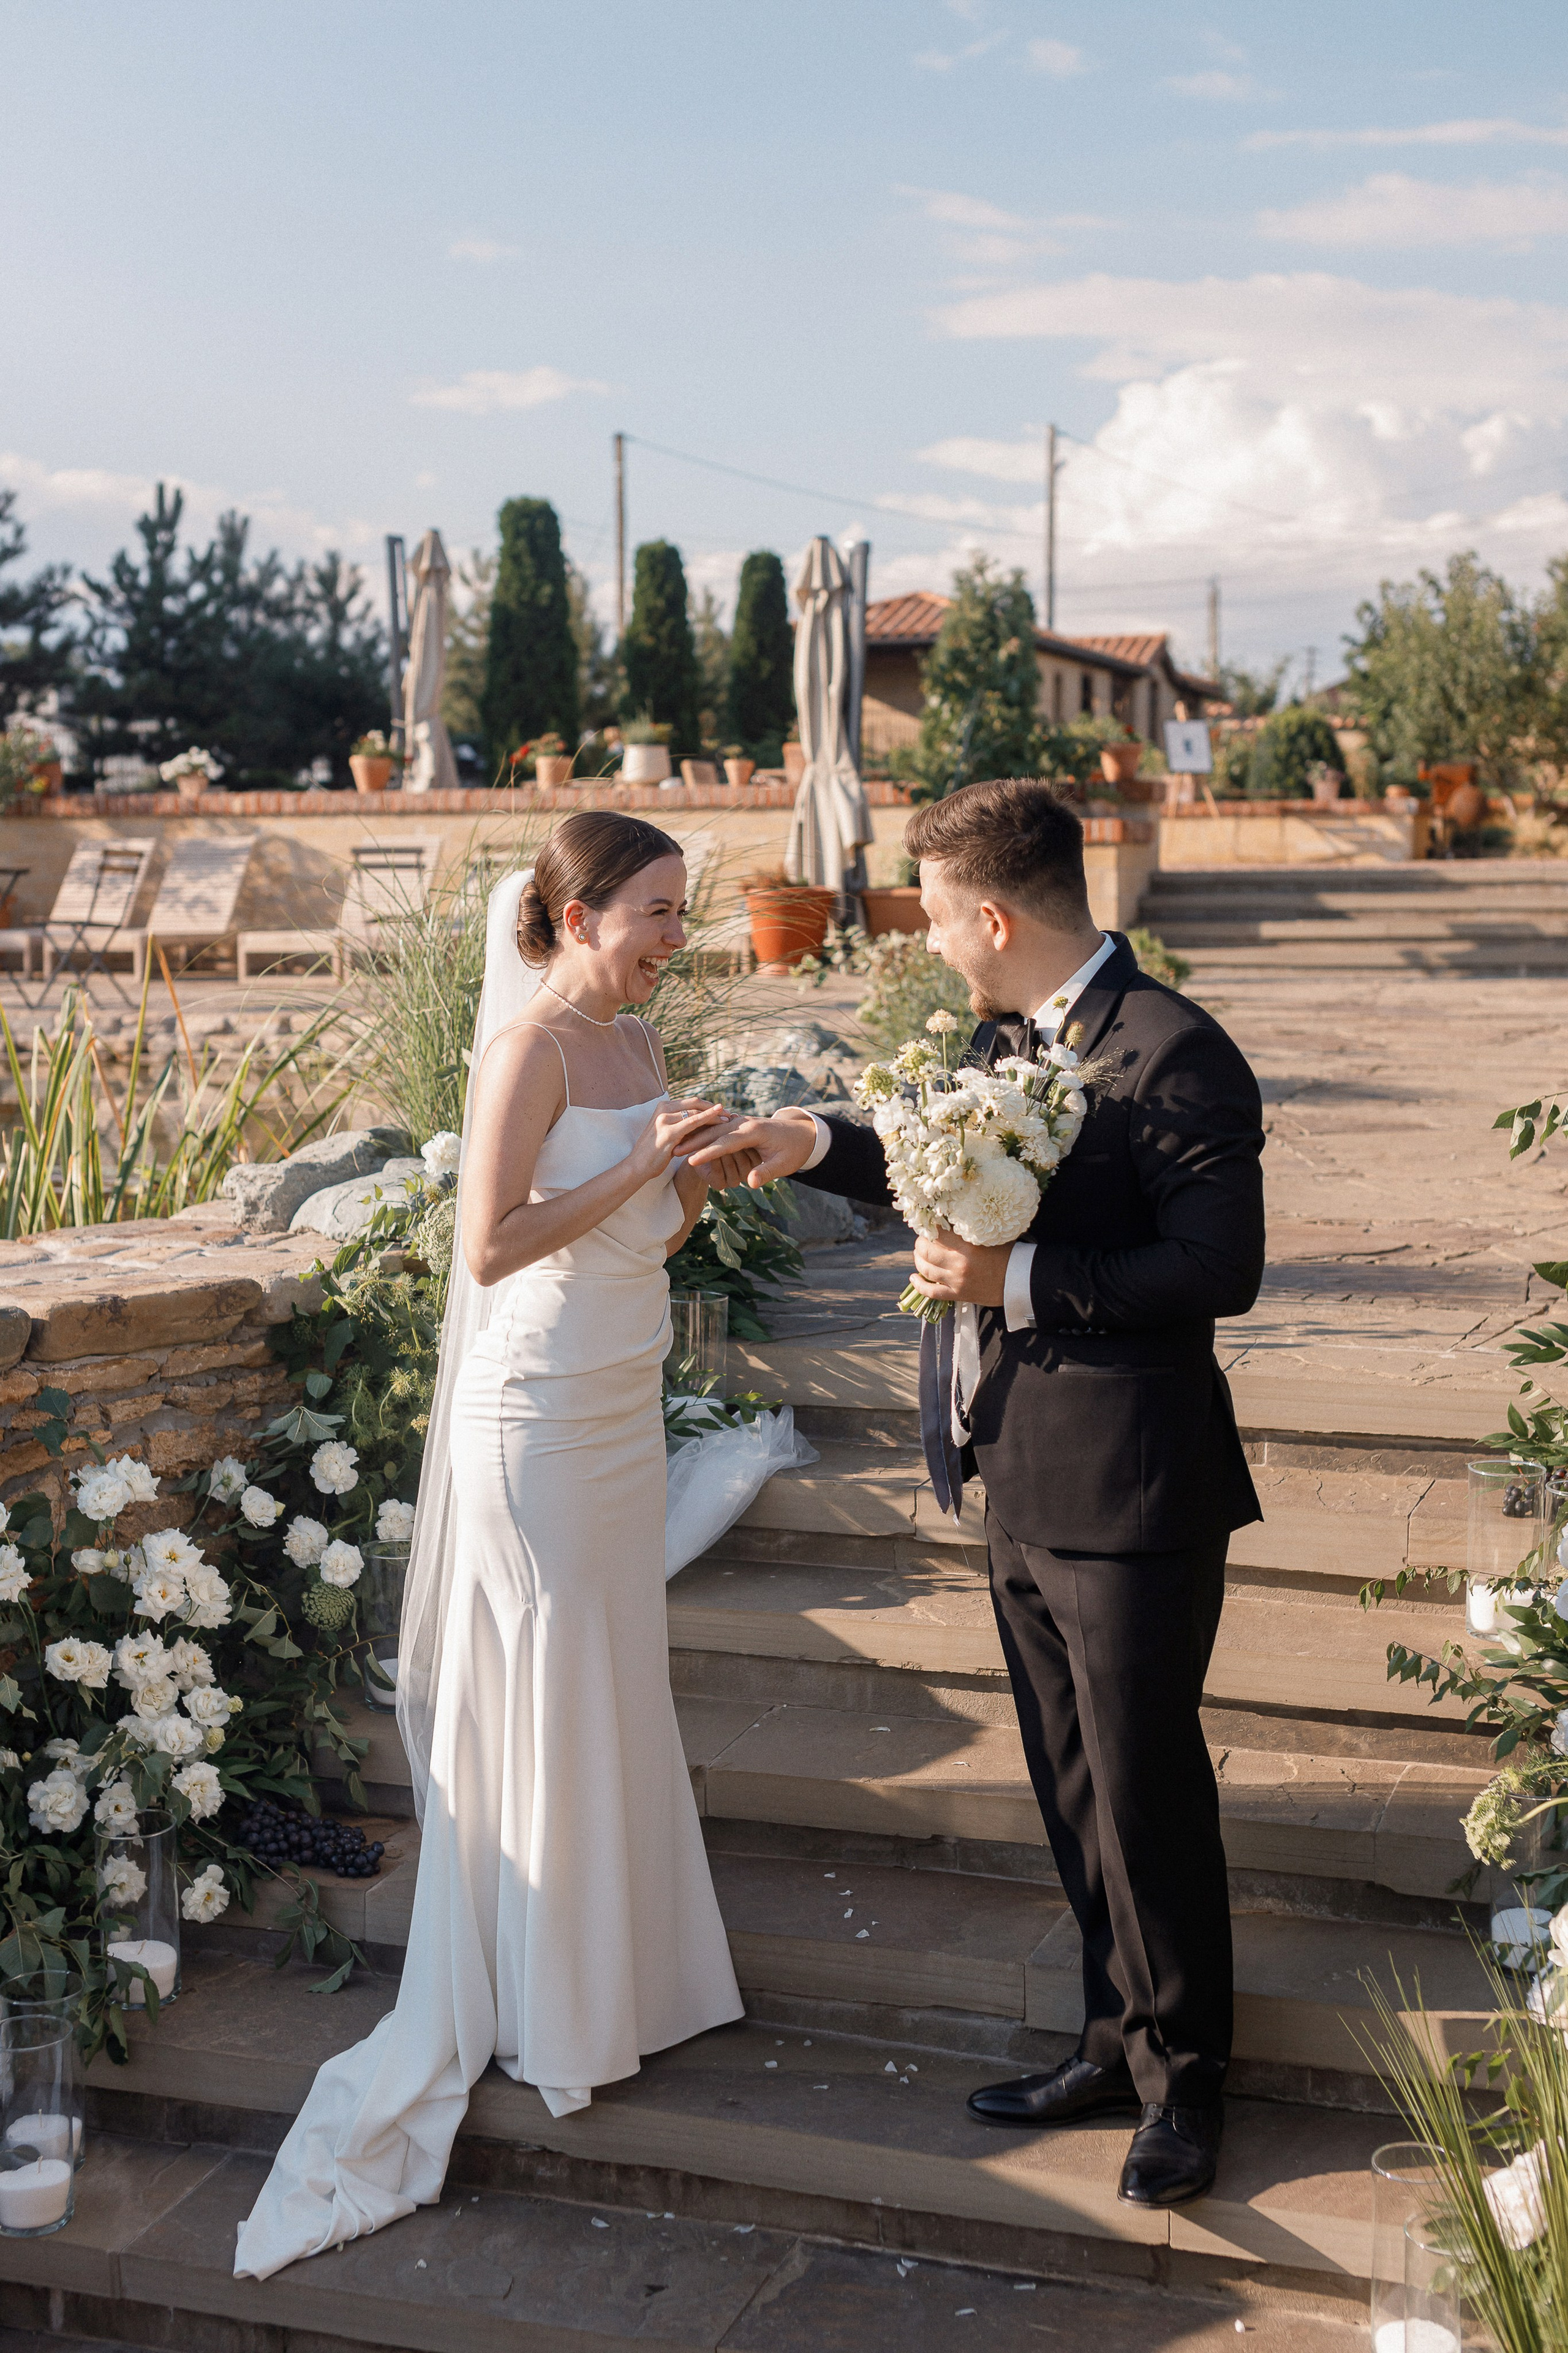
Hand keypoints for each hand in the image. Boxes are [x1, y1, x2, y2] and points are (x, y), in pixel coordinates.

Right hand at [627, 1099, 731, 1186]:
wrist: (637, 1167)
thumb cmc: (654, 1154)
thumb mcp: (669, 1135)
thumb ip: (682, 1127)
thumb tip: (702, 1124)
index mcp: (662, 1107)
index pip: (690, 1101)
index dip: (707, 1105)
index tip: (721, 1110)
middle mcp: (663, 1109)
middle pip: (694, 1102)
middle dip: (713, 1107)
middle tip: (729, 1112)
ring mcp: (665, 1119)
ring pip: (696, 1110)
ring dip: (714, 1113)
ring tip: (729, 1118)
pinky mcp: (669, 1132)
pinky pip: (693, 1122)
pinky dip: (708, 1117)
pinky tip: (720, 1117)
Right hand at [686, 1105, 819, 1187]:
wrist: (802, 1134)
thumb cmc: (793, 1151)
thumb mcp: (784, 1165)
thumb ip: (766, 1172)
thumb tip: (751, 1183)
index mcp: (754, 1131)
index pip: (726, 1142)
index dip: (708, 1152)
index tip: (691, 1161)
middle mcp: (745, 1122)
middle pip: (715, 1132)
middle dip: (694, 1142)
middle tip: (674, 1150)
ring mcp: (741, 1121)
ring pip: (714, 1129)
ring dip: (695, 1137)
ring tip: (675, 1146)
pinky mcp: (739, 1123)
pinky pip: (718, 1129)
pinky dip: (703, 1134)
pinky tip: (689, 1140)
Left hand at [910, 1230, 1011, 1306]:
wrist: (1020, 1280)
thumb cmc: (1008, 1254)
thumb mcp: (988, 1236)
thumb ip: (967, 1230)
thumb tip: (948, 1221)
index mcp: (967, 1246)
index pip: (937, 1234)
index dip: (929, 1228)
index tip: (928, 1225)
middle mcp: (958, 1264)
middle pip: (926, 1251)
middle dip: (920, 1243)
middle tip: (922, 1239)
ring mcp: (956, 1281)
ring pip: (926, 1270)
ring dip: (918, 1260)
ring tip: (919, 1254)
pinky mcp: (958, 1295)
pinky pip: (932, 1292)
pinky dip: (919, 1285)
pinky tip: (914, 1278)